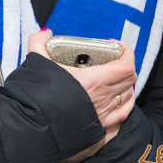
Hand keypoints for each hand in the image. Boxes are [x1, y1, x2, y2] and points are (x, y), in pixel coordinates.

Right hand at [27, 29, 136, 162]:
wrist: (32, 126)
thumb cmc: (37, 95)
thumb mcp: (36, 61)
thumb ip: (39, 42)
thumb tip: (46, 33)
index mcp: (94, 81)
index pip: (126, 66)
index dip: (127, 53)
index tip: (117, 46)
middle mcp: (104, 99)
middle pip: (130, 80)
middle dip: (126, 66)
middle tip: (114, 59)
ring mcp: (104, 115)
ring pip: (128, 97)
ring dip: (125, 85)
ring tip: (115, 79)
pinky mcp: (100, 128)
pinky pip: (123, 115)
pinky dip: (125, 104)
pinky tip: (121, 101)